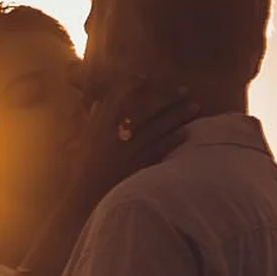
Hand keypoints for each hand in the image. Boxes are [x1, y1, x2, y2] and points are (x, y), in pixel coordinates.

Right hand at [63, 75, 200, 213]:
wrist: (83, 199)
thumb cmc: (82, 171)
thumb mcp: (83, 143)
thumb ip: (93, 123)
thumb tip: (98, 104)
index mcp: (98, 127)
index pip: (116, 98)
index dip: (132, 84)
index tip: (145, 76)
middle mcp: (113, 136)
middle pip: (144, 110)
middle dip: (166, 98)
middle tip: (184, 90)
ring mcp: (126, 152)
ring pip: (156, 128)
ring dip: (177, 116)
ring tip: (194, 108)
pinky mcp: (136, 167)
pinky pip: (157, 151)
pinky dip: (172, 141)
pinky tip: (185, 133)